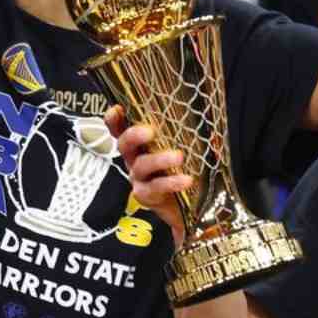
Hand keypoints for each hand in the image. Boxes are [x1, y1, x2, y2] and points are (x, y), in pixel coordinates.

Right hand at [105, 106, 190, 242]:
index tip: (118, 109)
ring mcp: (139, 179)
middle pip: (124, 145)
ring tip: (178, 156)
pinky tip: (186, 180)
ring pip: (141, 166)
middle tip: (150, 132)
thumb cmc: (183, 171)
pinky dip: (172, 182)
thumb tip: (202, 113)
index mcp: (140, 146)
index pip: (121, 129)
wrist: (187, 208)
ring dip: (159, 159)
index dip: (115, 119)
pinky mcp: (147, 196)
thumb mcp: (180, 150)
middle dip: (134, 135)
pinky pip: (156, 187)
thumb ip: (182, 134)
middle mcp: (135, 160)